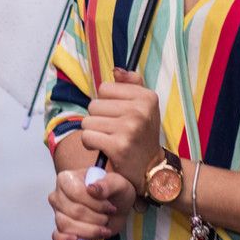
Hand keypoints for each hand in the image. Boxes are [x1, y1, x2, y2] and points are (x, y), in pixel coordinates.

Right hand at [49, 168, 136, 239]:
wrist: (116, 206)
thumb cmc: (113, 191)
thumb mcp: (117, 183)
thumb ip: (107, 184)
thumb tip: (92, 188)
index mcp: (68, 178)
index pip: (77, 193)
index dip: (95, 204)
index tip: (110, 207)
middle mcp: (59, 194)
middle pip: (73, 212)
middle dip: (95, 218)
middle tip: (107, 217)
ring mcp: (59, 212)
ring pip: (66, 225)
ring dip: (89, 230)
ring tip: (102, 228)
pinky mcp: (62, 228)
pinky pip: (57, 236)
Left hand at [80, 68, 162, 194]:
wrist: (152, 169)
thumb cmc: (143, 134)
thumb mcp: (145, 105)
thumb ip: (132, 83)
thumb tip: (116, 70)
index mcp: (146, 97)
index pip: (104, 88)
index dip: (106, 102)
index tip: (117, 114)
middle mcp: (140, 111)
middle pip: (94, 104)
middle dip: (98, 117)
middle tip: (112, 129)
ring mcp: (129, 128)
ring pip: (88, 121)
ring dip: (92, 131)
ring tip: (107, 138)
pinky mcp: (118, 146)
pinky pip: (87, 136)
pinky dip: (90, 143)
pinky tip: (102, 147)